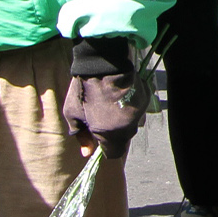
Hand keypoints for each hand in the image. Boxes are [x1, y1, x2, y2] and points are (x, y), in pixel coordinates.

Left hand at [65, 37, 144, 160]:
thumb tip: (87, 153)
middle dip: (114, 133)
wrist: (101, 62)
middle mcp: (128, 127)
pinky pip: (138, 110)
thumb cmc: (83, 89)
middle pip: (123, 139)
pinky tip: (120, 95)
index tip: (99, 138)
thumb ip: (81, 136)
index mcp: (109, 133)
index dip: (106, 148)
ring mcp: (139, 113)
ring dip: (123, 119)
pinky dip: (130, 106)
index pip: (114, 154)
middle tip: (102, 117)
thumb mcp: (73, 114)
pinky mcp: (145, 99)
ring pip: (132, 124)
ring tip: (112, 104)